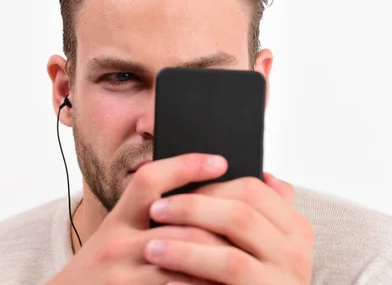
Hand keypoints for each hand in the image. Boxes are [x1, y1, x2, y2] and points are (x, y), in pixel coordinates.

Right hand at [46, 153, 231, 284]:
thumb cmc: (102, 272)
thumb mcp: (116, 239)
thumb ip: (148, 220)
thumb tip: (197, 201)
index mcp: (117, 220)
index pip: (149, 180)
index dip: (184, 165)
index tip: (219, 161)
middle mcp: (116, 242)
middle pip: (177, 217)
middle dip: (218, 217)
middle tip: (252, 220)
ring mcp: (122, 274)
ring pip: (185, 254)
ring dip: (220, 254)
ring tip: (249, 252)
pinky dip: (204, 283)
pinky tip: (223, 282)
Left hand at [145, 173, 313, 284]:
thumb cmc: (258, 274)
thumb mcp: (266, 239)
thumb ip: (258, 207)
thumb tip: (254, 172)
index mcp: (294, 228)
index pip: (252, 190)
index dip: (210, 185)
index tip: (175, 187)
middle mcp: (294, 254)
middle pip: (239, 216)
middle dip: (191, 210)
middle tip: (154, 210)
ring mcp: (281, 282)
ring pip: (229, 258)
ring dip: (184, 251)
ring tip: (151, 249)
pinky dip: (193, 284)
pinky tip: (168, 282)